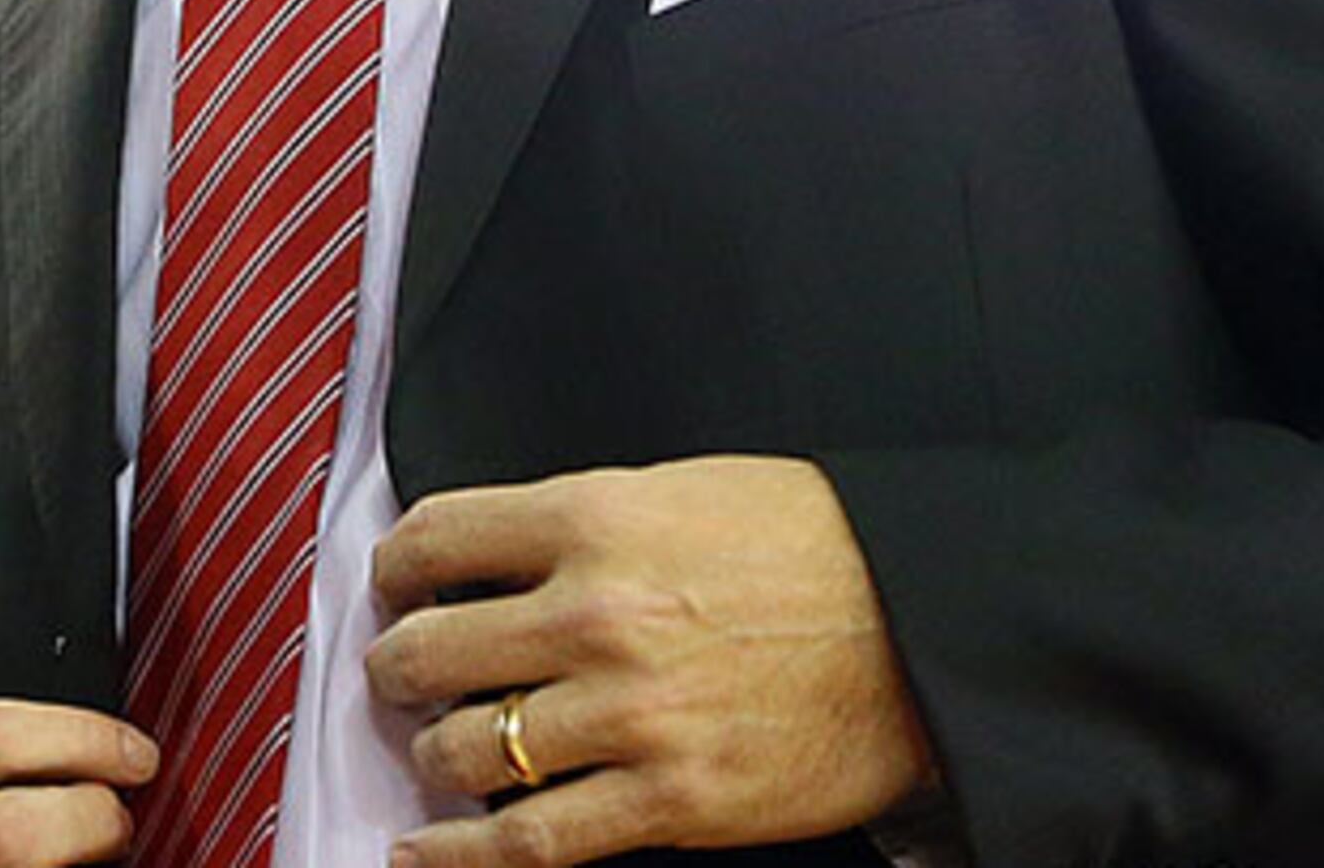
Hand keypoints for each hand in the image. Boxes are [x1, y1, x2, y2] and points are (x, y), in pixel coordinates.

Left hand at [364, 455, 935, 867]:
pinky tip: (422, 852)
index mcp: (593, 519)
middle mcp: (596, 614)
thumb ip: (577, 523)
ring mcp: (630, 715)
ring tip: (442, 749)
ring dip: (433, 755)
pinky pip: (528, 843)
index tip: (394, 587)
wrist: (929, 625)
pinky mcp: (670, 800)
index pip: (433, 537)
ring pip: (463, 751)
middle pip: (428, 651)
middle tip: (404, 674)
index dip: (394, 569)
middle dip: (398, 668)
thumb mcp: (679, 492)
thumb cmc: (817, 548)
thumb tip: (489, 558)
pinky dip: (457, 857)